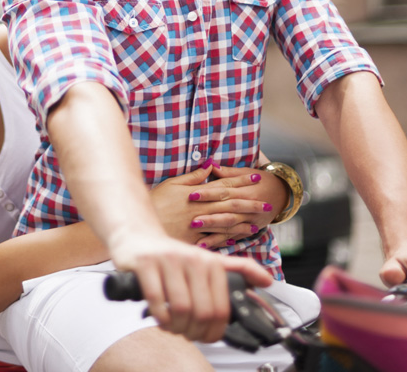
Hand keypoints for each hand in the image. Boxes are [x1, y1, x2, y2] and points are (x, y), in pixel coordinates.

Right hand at [111, 230, 273, 342]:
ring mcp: (168, 260)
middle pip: (201, 312)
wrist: (138, 236)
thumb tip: (269, 281)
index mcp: (210, 262)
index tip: (207, 337)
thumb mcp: (208, 259)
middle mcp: (192, 259)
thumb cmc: (173, 255)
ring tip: (173, 327)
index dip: (214, 331)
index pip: (221, 308)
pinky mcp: (145, 263)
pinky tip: (160, 318)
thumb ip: (239, 269)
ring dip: (176, 327)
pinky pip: (156, 300)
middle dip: (195, 332)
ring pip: (180, 308)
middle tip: (188, 334)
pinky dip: (160, 317)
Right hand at [149, 164, 285, 247]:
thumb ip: (193, 177)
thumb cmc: (154, 202)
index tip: (257, 177)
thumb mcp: (172, 184)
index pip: (223, 185)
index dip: (241, 181)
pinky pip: (215, 238)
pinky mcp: (193, 240)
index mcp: (196, 193)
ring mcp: (197, 225)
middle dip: (249, 203)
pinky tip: (240, 237)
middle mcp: (200, 209)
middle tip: (267, 204)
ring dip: (244, 221)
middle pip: (229, 204)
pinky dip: (229, 237)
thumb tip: (209, 166)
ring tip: (259, 222)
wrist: (139, 225)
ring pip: (225, 222)